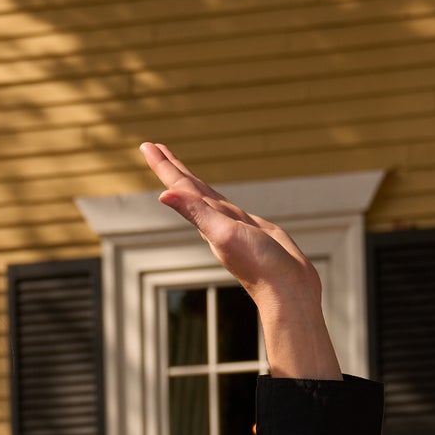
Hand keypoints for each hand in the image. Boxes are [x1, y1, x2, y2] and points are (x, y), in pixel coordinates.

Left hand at [140, 141, 339, 380]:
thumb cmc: (258, 264)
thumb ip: (197, 214)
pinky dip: (213, 199)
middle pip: (188, 187)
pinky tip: (211, 200)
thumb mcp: (224, 234)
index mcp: (207, 219)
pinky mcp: (251, 229)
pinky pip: (225, 207)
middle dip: (171, 167)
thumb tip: (163, 195)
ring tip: (176, 168)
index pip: (181, 186)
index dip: (164, 166)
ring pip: (205, 195)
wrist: (288, 289)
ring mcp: (233, 225)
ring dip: (188, 181)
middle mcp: (216, 221)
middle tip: (153, 147)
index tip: (147, 146)